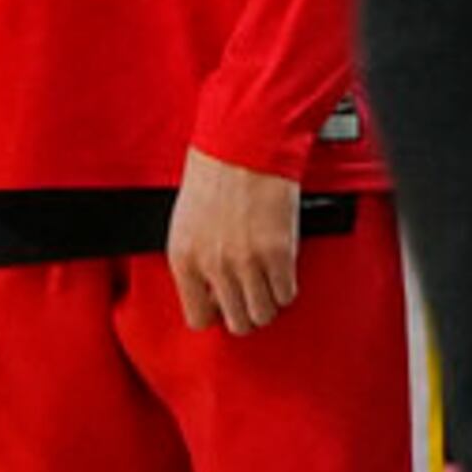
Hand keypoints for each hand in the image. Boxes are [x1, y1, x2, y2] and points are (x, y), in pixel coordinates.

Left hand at [167, 147, 302, 336]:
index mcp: (184, 259)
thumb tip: (208, 291)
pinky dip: (287, 288)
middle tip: (251, 295)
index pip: (198, 317)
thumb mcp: (186, 225)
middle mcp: (212, 265)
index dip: (216, 314)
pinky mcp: (277, 254)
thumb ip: (195, 260)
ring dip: (269, 303)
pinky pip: (287, 294)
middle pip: (236, 322)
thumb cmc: (213, 178)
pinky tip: (281, 271)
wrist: (242, 149)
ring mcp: (246, 262)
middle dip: (246, 312)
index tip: (225, 306)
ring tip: (267, 284)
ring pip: (264, 313)